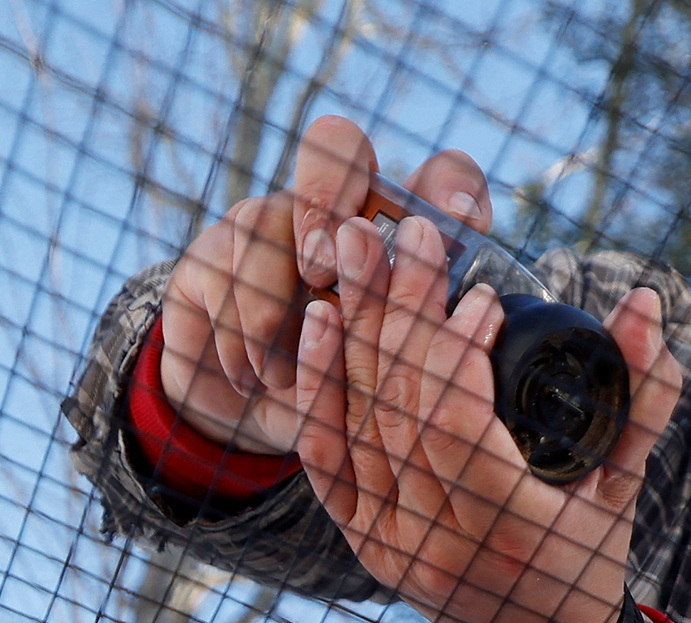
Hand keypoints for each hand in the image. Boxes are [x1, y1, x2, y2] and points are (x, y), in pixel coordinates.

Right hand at [153, 115, 485, 458]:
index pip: (439, 175)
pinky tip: (255, 379)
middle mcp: (334, 208)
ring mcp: (267, 224)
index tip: (462, 228)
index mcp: (398, 234)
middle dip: (326, 199)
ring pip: (262, 219)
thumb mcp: (393, 385)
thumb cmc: (343, 395)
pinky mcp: (211, 257)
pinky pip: (221, 278)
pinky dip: (239, 341)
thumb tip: (479, 326)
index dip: (452, 189)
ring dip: (272, 306)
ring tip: (283, 373)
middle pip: (335, 143)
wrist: (251, 410)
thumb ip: (432, 351)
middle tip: (322, 271)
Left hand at [293, 194, 687, 622]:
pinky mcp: (358, 538)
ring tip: (360, 245)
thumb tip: (645, 300)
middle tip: (408, 229)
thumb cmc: (589, 555)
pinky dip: (319, 384)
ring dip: (358, 325)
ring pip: (356, 419)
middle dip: (403, 307)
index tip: (483, 293)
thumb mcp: (627, 481)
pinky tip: (323, 319)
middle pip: (399, 406)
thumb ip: (644, 394)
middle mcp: (435, 542)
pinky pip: (321, 454)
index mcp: (505, 530)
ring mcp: (388, 543)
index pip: (456, 423)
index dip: (458, 349)